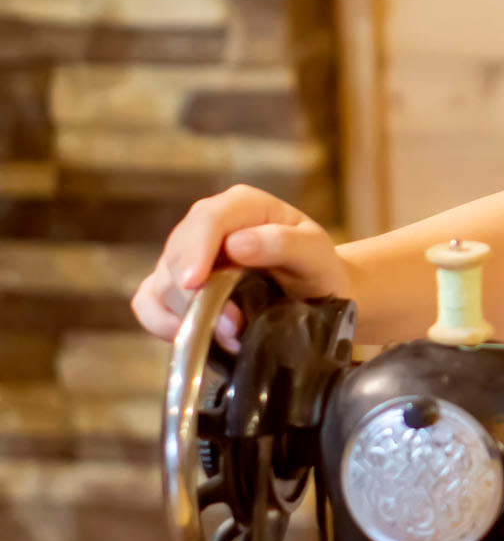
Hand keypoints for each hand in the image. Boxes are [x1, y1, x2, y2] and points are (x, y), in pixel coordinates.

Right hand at [130, 184, 349, 351]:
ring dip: (190, 315)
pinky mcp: (174, 286)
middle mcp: (208, 225)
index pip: (208, 219)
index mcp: (243, 206)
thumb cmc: (317, 269)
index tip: (195, 283)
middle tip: (232, 325)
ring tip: (232, 333)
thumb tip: (236, 245)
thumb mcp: (316, 253)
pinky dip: (163, 322)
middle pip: (178, 254)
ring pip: (163, 283)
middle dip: (198, 295)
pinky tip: (191, 335)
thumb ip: (284, 244)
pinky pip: (148, 303)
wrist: (316, 295)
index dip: (196, 249)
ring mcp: (187, 256)